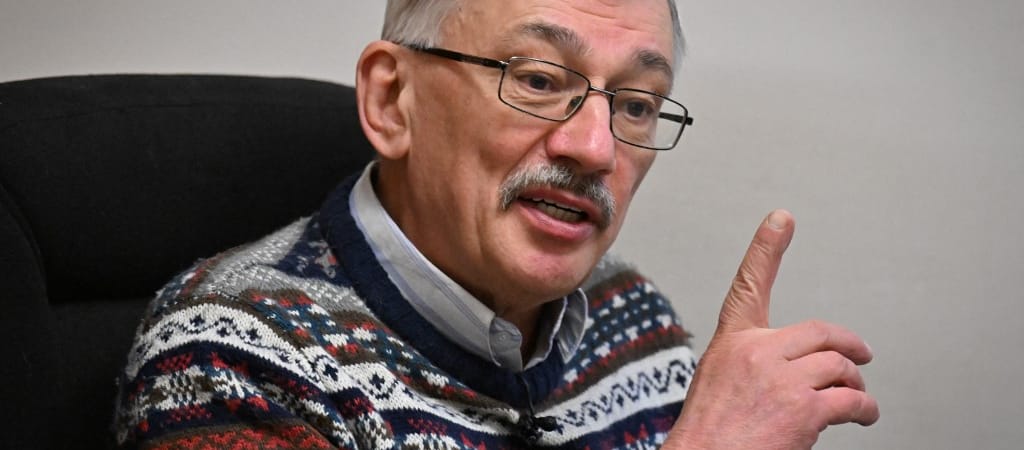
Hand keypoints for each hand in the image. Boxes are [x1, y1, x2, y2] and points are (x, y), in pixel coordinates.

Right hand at [664, 210, 878, 449]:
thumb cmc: (709, 431)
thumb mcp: (718, 382)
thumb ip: (752, 364)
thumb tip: (793, 369)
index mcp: (732, 342)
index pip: (749, 285)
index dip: (766, 248)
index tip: (781, 219)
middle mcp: (756, 352)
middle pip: (820, 333)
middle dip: (848, 346)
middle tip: (861, 356)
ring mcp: (781, 379)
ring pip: (838, 366)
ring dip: (855, 384)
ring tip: (859, 399)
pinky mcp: (804, 409)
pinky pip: (850, 399)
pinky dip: (864, 409)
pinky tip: (863, 415)